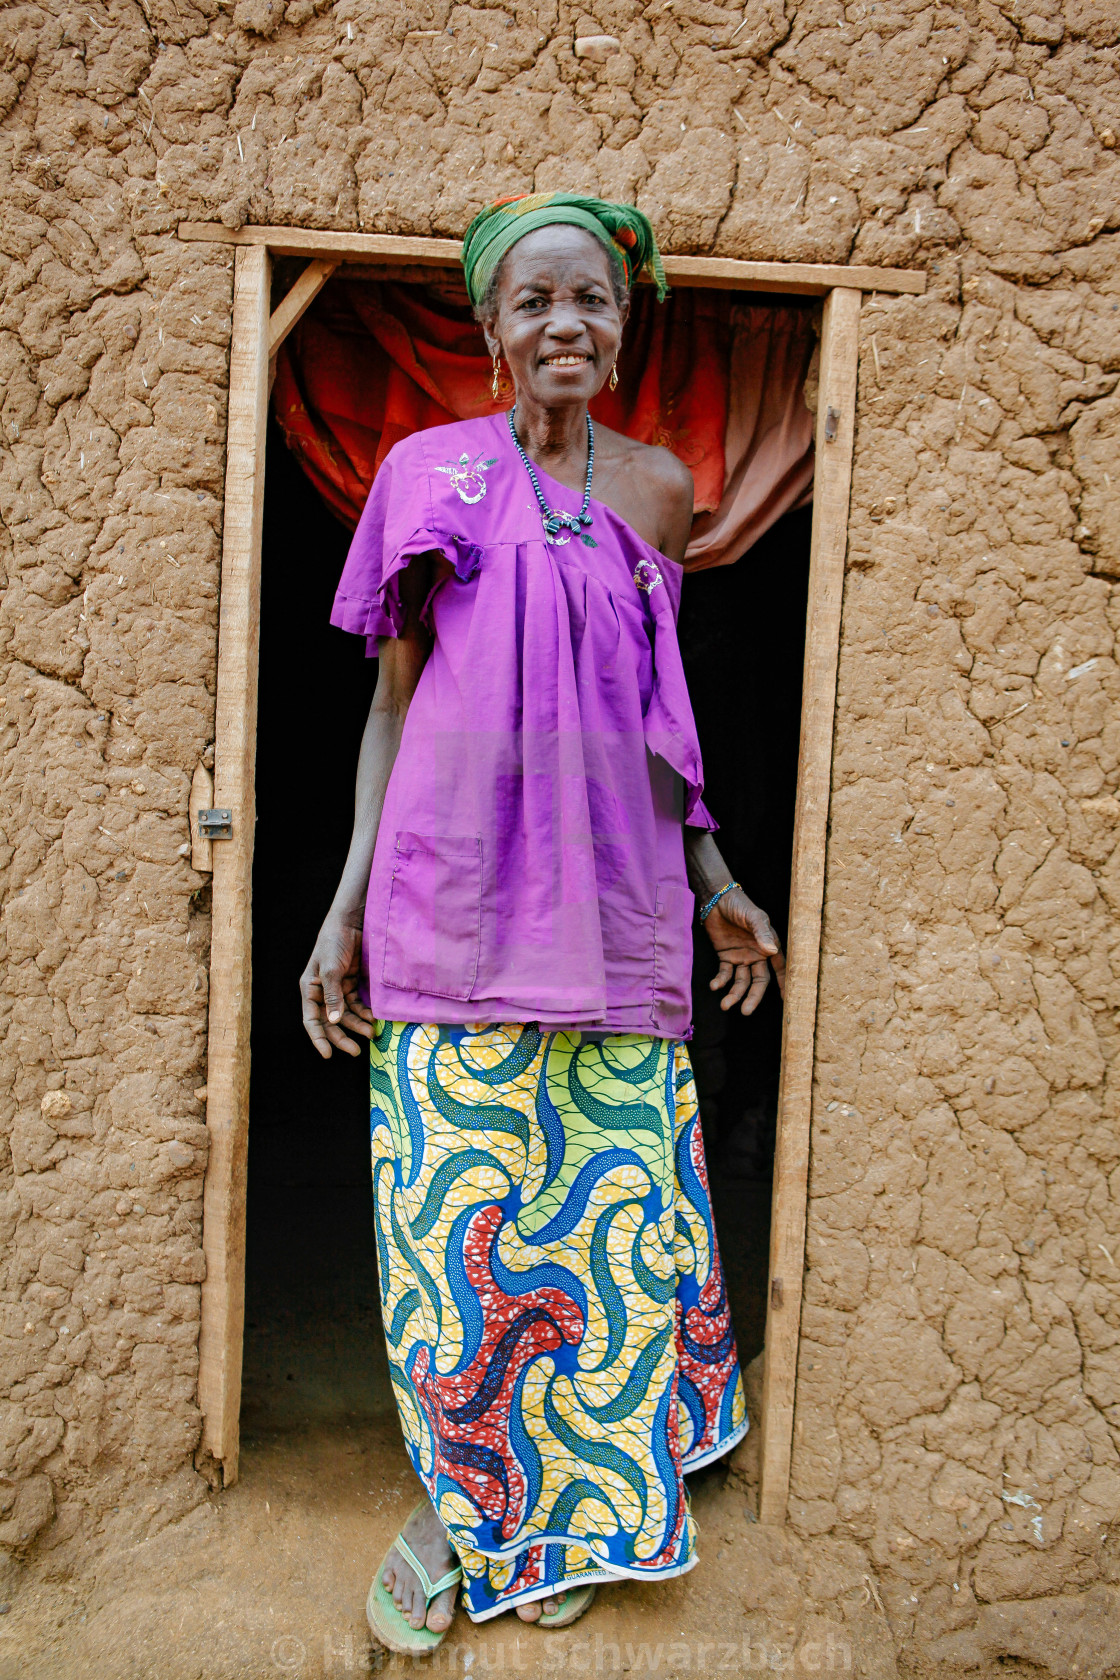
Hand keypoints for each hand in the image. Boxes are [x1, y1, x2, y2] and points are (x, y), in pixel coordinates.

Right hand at [300, 911, 375, 1057]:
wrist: (350, 922)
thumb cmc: (333, 942)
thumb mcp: (331, 969)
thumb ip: (333, 996)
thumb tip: (334, 1021)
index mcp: (310, 989)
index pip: (311, 1020)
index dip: (318, 1039)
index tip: (327, 1055)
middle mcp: (322, 992)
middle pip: (330, 1022)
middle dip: (342, 1037)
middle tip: (356, 1051)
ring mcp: (337, 989)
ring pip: (346, 1015)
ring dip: (357, 1025)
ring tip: (370, 1033)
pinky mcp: (351, 984)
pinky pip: (357, 1004)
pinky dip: (364, 1013)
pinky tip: (373, 1018)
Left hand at [703, 887, 785, 1015]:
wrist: (717, 900)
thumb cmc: (741, 905)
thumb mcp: (754, 917)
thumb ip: (762, 934)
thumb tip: (771, 951)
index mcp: (769, 946)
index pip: (779, 968)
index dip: (782, 984)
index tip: (785, 1000)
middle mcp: (757, 955)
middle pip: (758, 982)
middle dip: (752, 997)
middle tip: (745, 1011)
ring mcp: (741, 957)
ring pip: (740, 981)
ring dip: (733, 993)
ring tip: (725, 1005)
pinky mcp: (726, 956)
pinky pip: (724, 973)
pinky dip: (720, 981)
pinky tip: (714, 986)